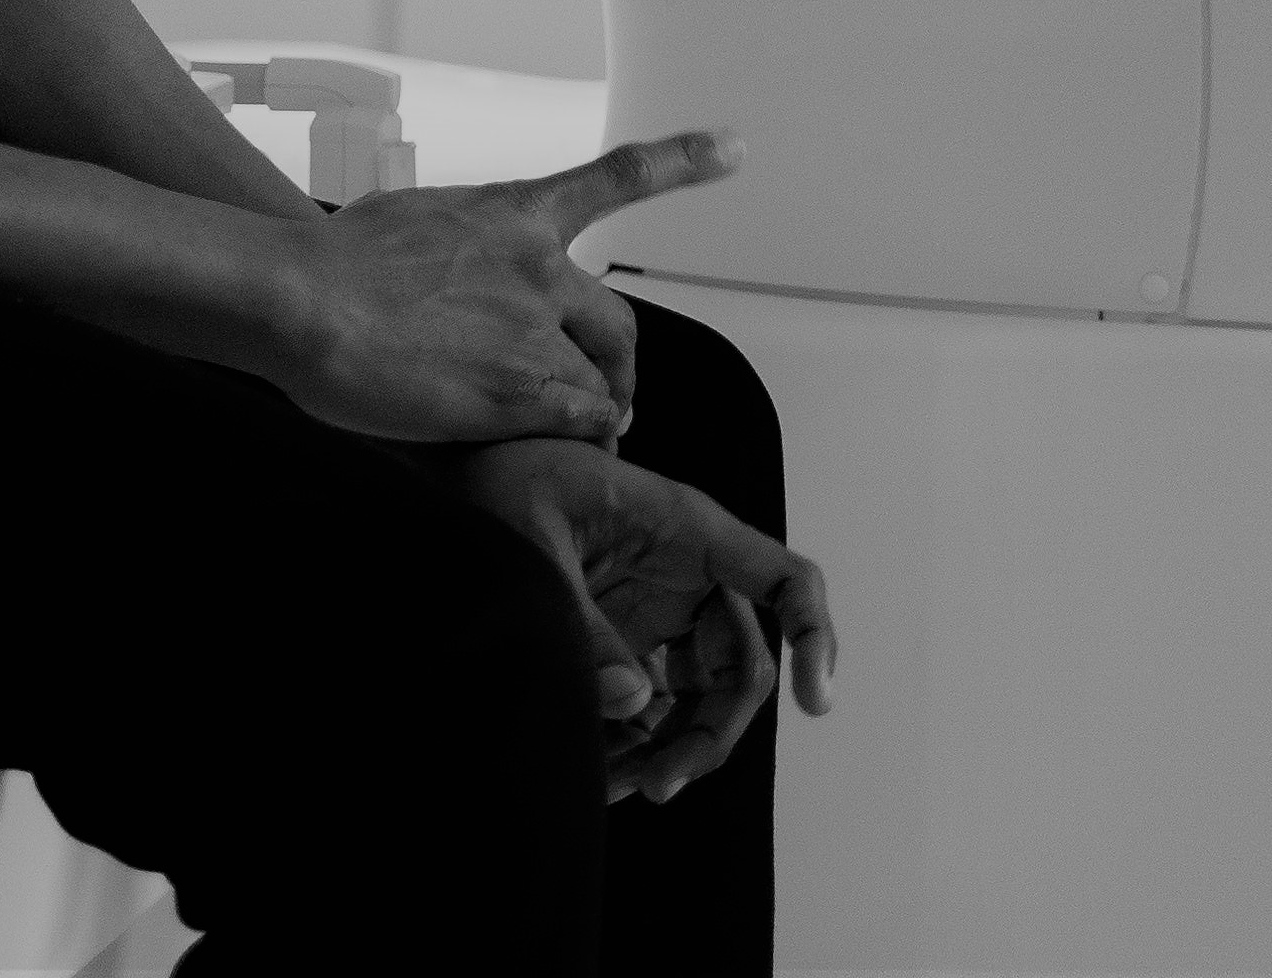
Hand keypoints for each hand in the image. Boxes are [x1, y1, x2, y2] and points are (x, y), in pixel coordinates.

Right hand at [272, 134, 733, 443]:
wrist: (302, 298)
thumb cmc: (329, 263)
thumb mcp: (409, 221)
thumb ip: (457, 246)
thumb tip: (452, 267)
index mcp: (512, 214)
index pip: (616, 178)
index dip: (684, 161)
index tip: (734, 146)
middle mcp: (539, 266)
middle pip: (617, 322)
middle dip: (622, 365)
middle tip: (617, 395)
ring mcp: (535, 329)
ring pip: (595, 382)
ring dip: (586, 412)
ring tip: (563, 438)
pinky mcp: (522, 390)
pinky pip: (580, 421)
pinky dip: (578, 439)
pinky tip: (554, 451)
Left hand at [451, 437, 837, 804]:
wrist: (456, 483)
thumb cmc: (502, 484)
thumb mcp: (532, 545)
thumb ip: (579, 623)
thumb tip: (633, 702)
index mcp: (687, 531)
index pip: (784, 580)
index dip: (813, 637)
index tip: (816, 704)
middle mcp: (687, 578)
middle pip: (742, 671)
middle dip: (711, 735)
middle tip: (657, 785)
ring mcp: (660, 617)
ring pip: (701, 704)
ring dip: (671, 754)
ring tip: (610, 788)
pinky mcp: (627, 647)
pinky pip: (655, 712)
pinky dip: (636, 749)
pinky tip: (595, 773)